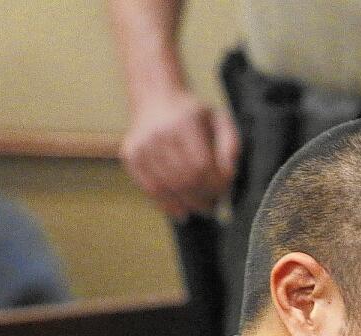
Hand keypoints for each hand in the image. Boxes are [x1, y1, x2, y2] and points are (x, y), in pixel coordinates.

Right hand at [118, 90, 239, 218]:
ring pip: (168, 188)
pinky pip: (150, 188)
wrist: (157, 99)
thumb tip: (229, 174)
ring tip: (200, 207)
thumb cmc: (194, 115)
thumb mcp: (219, 121)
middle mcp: (160, 133)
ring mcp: (142, 145)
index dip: (216, 184)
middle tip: (214, 204)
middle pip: (185, 180)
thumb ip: (230, 145)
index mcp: (185, 122)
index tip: (224, 191)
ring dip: (188, 204)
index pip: (202, 166)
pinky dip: (167, 204)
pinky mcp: (131, 155)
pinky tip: (181, 210)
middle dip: (204, 197)